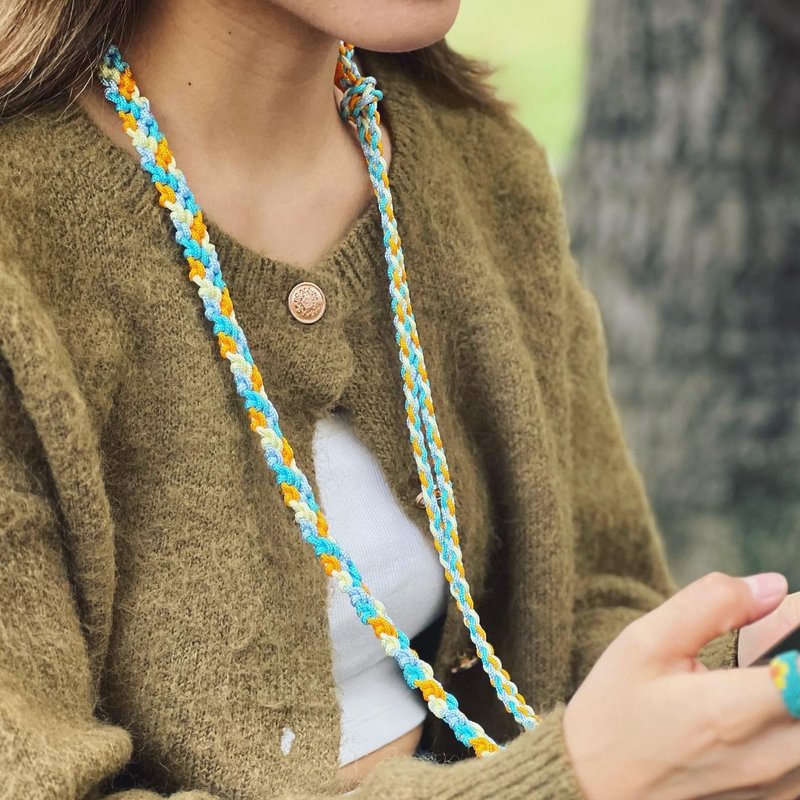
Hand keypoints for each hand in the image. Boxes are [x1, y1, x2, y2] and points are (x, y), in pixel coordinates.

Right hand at [563, 571, 799, 799]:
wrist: (591, 789)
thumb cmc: (614, 712)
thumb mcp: (644, 643)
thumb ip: (710, 605)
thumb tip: (773, 586)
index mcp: (732, 710)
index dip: (799, 635)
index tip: (784, 620)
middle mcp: (768, 757)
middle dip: (796, 663)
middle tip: (772, 645)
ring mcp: (776, 789)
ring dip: (793, 694)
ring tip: (755, 678)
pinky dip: (790, 724)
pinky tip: (755, 711)